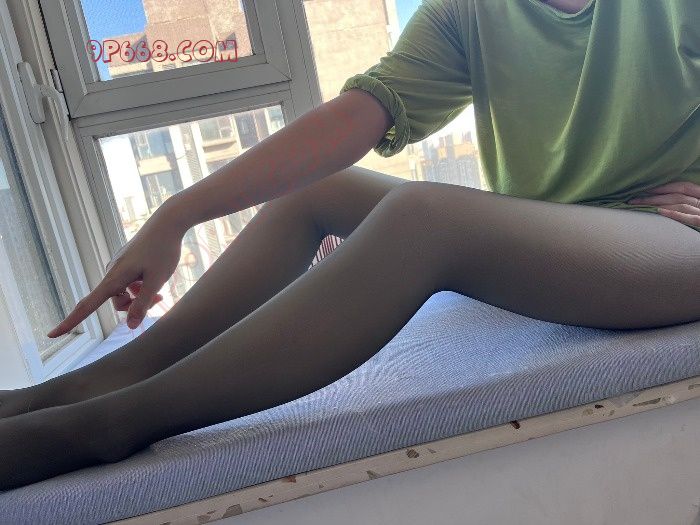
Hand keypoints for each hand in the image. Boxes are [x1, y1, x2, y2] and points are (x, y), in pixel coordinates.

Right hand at [48, 208, 184, 336]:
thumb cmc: (163, 251)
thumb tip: (130, 325)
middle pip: (116, 303)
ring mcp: (117, 266)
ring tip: (159, 288)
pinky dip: (140, 286)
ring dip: (140, 296)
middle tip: (159, 298)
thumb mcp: (156, 281)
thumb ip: (143, 304)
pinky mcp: (124, 262)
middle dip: (135, 306)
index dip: (70, 321)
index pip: (87, 305)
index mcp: (114, 278)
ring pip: (124, 293)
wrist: (167, 222)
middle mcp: (111, 272)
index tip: (51, 334)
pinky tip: (153, 277)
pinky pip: (128, 282)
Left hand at [627, 181, 699, 227]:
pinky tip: (659, 212)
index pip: (683, 187)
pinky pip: (690, 218)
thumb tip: (663, 205)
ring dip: (657, 204)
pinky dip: (675, 214)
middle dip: (653, 196)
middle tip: (632, 199)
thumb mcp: (698, 209)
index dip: (663, 187)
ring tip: (638, 205)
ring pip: (679, 205)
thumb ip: (688, 206)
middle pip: (676, 196)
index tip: (644, 189)